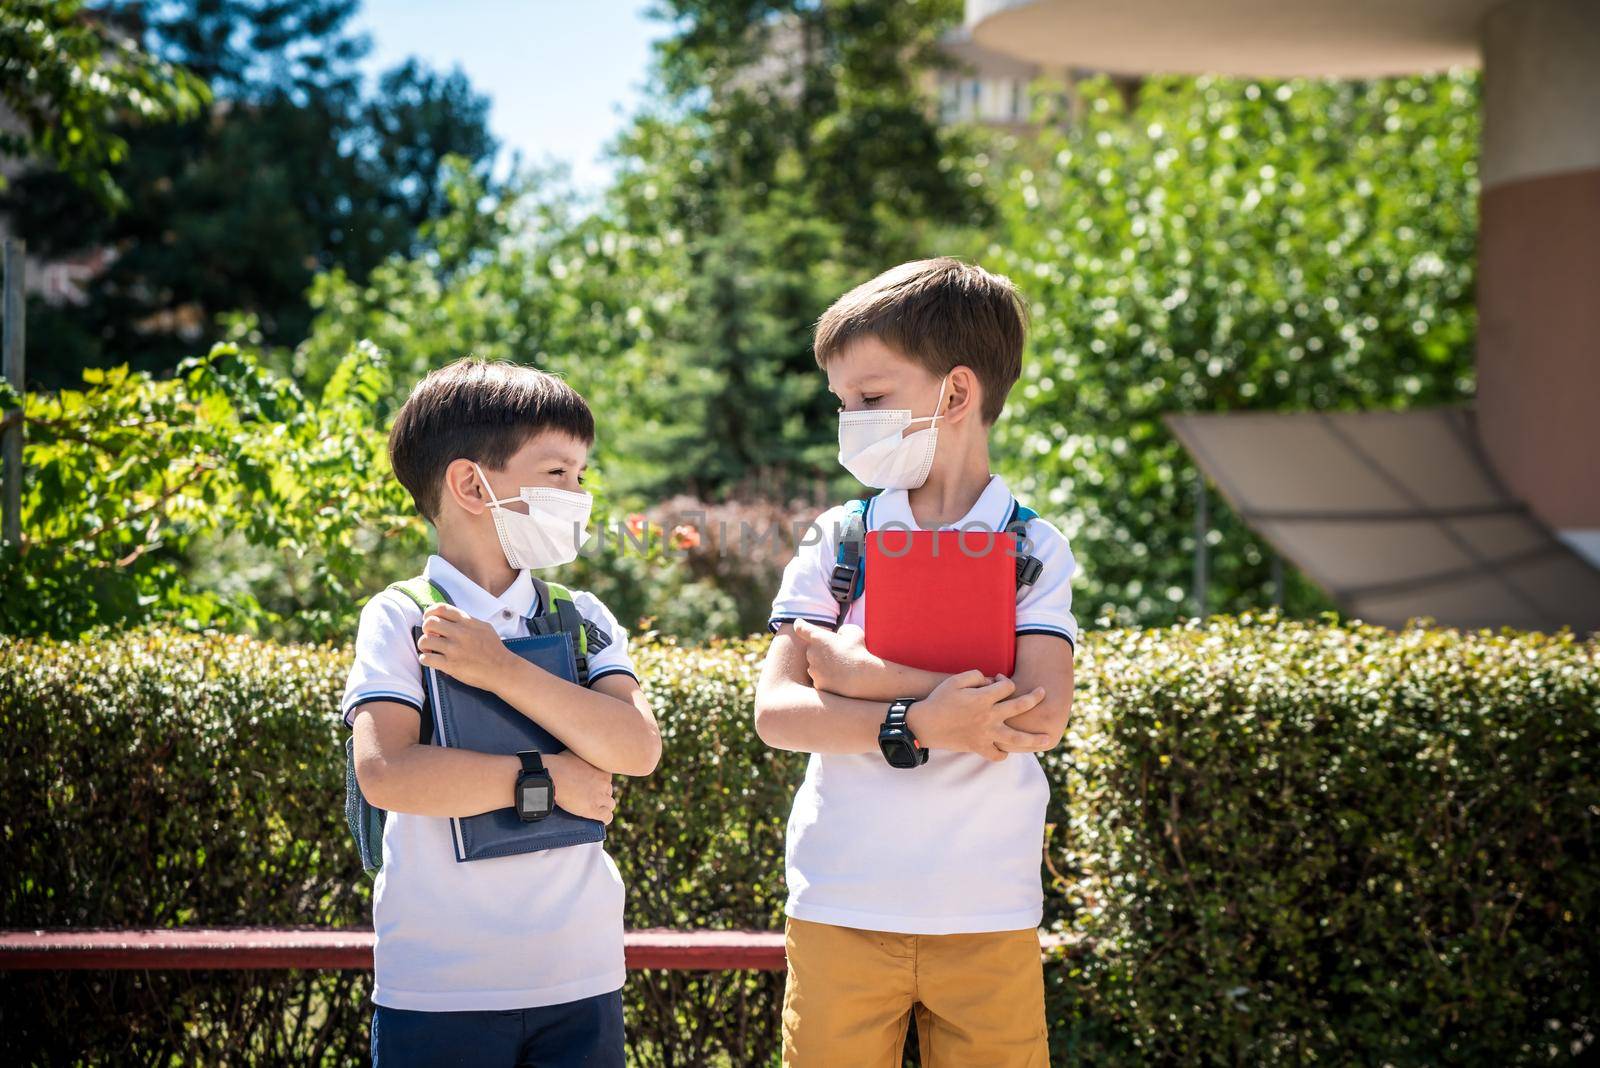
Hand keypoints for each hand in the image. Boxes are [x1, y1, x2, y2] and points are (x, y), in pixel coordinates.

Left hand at [416, 604, 515, 691]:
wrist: (503, 670)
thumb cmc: (495, 650)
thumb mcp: (484, 627)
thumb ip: (467, 621)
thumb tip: (451, 618)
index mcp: (467, 622)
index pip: (441, 609)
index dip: (430, 612)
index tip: (428, 619)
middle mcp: (459, 633)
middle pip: (429, 623)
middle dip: (425, 629)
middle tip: (431, 636)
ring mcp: (454, 649)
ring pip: (424, 641)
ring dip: (424, 645)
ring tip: (429, 650)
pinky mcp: (450, 665)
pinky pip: (426, 659)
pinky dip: (425, 659)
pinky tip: (431, 660)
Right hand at [545, 751, 615, 824]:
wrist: (551, 777)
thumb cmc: (559, 763)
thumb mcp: (576, 752)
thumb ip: (584, 754)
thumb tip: (581, 748)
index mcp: (602, 770)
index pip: (608, 779)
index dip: (600, 783)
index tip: (592, 785)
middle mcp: (604, 783)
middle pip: (609, 791)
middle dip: (600, 794)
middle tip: (589, 797)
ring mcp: (599, 796)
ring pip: (610, 804)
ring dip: (604, 806)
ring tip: (594, 808)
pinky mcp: (592, 809)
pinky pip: (607, 817)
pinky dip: (605, 818)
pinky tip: (601, 819)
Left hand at [792, 620, 883, 695]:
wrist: (863, 677)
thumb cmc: (859, 652)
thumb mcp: (853, 632)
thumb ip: (842, 630)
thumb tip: (840, 635)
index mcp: (817, 638)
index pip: (801, 628)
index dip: (800, 625)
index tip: (798, 623)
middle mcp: (811, 653)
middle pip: (812, 650)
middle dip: (821, 651)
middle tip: (839, 655)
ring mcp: (813, 670)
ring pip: (815, 666)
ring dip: (823, 666)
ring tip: (842, 668)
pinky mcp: (818, 684)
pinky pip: (820, 679)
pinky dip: (828, 679)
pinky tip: (841, 679)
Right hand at [906, 671, 1051, 761]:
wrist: (923, 725)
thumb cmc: (939, 700)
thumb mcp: (955, 680)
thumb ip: (976, 675)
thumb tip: (991, 680)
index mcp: (983, 698)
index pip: (1007, 686)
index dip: (1006, 681)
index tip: (999, 682)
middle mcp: (988, 716)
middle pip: (1019, 706)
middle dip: (1034, 698)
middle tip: (1043, 693)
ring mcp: (985, 734)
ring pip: (1016, 738)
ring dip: (1034, 739)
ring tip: (1048, 739)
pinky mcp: (978, 747)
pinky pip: (997, 755)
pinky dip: (1003, 754)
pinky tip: (1007, 749)